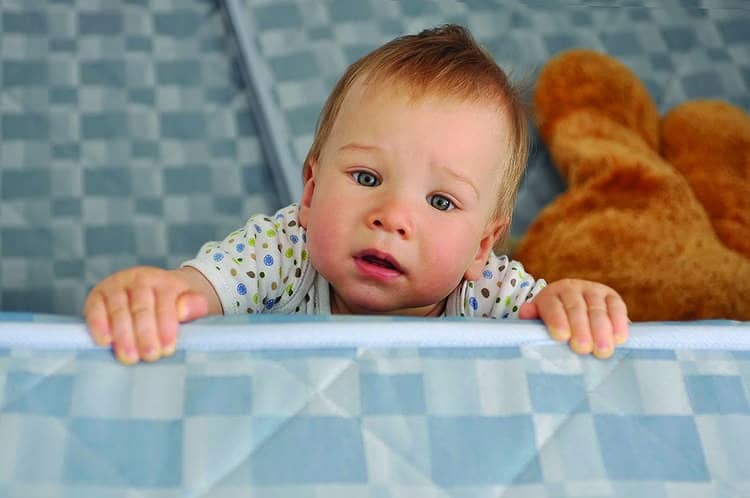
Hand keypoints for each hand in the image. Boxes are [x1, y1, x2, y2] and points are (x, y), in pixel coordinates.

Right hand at [83, 266, 209, 364]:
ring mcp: (115, 285)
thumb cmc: (177, 303)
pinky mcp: (97, 296)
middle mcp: (137, 279)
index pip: (165, 301)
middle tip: (150, 356)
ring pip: (118, 310)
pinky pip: (95, 309)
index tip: (168, 348)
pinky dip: (98, 325)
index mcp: (163, 280)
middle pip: (141, 308)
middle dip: (145, 334)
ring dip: (123, 335)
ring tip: (130, 357)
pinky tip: (105, 342)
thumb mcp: (194, 302)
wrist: (158, 291)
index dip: (166, 326)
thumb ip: (194, 306)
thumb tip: (183, 310)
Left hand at [518, 278, 628, 358]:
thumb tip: (525, 313)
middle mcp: (571, 288)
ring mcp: (593, 290)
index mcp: (550, 295)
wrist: (573, 305)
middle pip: (576, 308)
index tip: (561, 337)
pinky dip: (619, 323)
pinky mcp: (612, 296)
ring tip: (602, 350)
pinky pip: (617, 308)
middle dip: (580, 329)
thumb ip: (533, 318)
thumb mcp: (541, 319)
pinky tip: (619, 339)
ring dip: (602, 330)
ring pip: (598, 309)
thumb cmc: (555, 320)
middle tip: (583, 348)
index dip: (557, 320)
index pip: (552, 306)